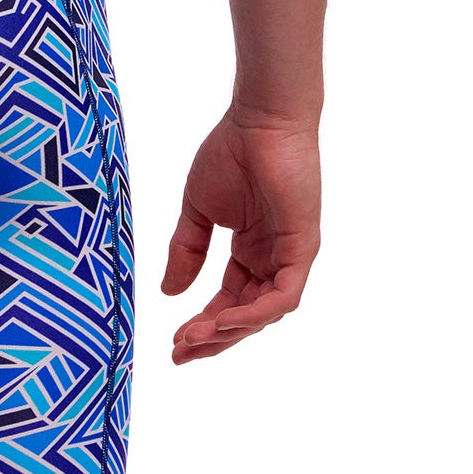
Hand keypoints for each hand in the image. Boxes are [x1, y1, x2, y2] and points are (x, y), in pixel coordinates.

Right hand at [162, 110, 319, 362]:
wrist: (258, 120)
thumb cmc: (231, 153)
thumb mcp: (197, 209)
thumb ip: (186, 250)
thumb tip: (169, 294)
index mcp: (251, 250)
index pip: (229, 299)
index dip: (202, 323)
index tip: (173, 341)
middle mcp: (272, 259)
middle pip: (245, 314)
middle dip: (213, 338)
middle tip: (180, 352)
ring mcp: (289, 256)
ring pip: (264, 312)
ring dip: (229, 330)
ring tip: (194, 339)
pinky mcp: (302, 249)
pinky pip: (283, 296)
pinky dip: (255, 313)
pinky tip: (225, 320)